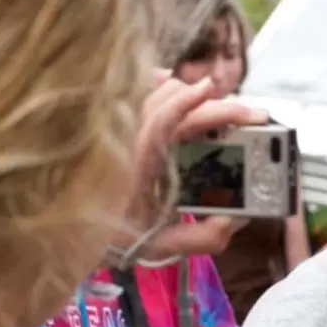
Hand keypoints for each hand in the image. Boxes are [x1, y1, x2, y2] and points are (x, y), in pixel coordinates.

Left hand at [117, 72, 266, 264]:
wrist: (76, 230)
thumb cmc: (120, 235)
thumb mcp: (162, 245)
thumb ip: (203, 237)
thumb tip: (237, 216)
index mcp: (135, 167)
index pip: (158, 124)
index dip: (185, 102)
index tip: (211, 88)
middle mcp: (127, 139)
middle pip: (170, 102)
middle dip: (214, 105)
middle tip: (250, 116)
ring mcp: (122, 127)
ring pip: (158, 93)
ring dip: (193, 96)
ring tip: (222, 109)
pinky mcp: (121, 122)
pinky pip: (140, 91)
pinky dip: (160, 82)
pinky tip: (174, 80)